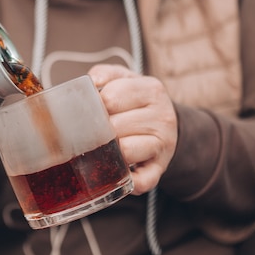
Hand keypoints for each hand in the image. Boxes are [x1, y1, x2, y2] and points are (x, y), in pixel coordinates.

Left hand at [88, 64, 177, 194]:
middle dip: (98, 130)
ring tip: (104, 146)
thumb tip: (91, 82)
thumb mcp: (123, 78)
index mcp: (151, 90)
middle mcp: (162, 117)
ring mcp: (163, 145)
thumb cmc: (134, 101)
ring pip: (125, 151)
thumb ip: (105, 74)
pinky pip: (140, 181)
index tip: (91, 109)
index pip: (110, 98)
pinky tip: (115, 172)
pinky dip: (125, 180)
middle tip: (93, 130)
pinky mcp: (159, 170)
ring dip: (108, 152)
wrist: (163, 122)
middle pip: (114, 127)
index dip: (94, 106)